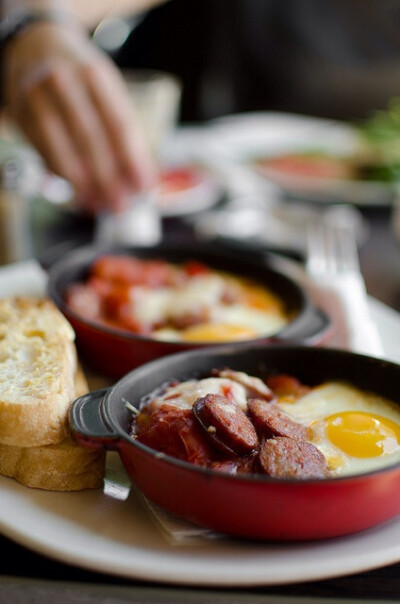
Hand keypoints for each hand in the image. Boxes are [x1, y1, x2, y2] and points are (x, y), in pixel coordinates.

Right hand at [3, 20, 156, 212]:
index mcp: (95, 74)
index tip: (144, 186)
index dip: (133, 160)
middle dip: (108, 179)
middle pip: (91, 140)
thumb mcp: (105, 87)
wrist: (34, 43)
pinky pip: (44, 153)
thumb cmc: (79, 74)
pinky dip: (63, 177)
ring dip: (83, 185)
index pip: (120, 123)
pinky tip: (78, 193)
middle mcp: (64, 82)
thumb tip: (138, 176)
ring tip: (99, 205)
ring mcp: (38, 97)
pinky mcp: (20, 114)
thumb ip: (121, 126)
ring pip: (63, 150)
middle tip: (121, 205)